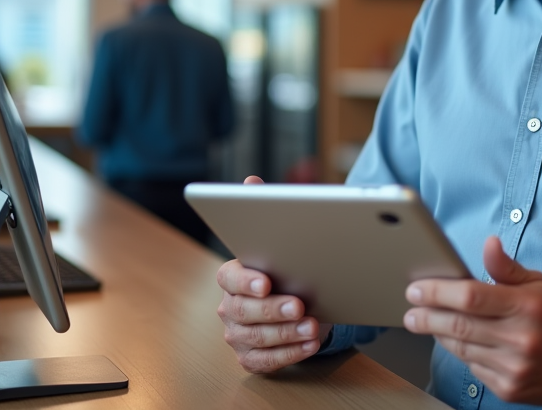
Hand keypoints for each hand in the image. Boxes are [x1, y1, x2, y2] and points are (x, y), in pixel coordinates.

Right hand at [216, 175, 328, 372]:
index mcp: (232, 276)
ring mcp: (238, 334)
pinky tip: (310, 344)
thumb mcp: (279, 238)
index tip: (266, 282)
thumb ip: (263, 209)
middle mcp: (229, 306)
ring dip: (286, 334)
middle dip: (272, 310)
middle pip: (243, 311)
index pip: (229, 278)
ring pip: (256, 338)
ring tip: (313, 326)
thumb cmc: (288, 268)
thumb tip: (251, 181)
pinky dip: (289, 354)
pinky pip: (266, 361)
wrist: (301, 301)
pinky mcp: (252, 357)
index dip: (246, 281)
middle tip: (299, 306)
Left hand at [403, 236, 541, 404]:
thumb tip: (489, 243)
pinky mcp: (509, 388)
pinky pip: (472, 368)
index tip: (417, 289)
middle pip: (459, 325)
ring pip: (461, 348)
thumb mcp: (536, 283)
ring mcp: (514, 366)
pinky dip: (460, 353)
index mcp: (526, 305)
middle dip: (426, 316)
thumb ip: (506, 267)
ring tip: (427, 323)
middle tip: (411, 311)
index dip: (438, 292)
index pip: (471, 296)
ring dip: (438, 334)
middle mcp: (520, 337)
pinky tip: (457, 342)